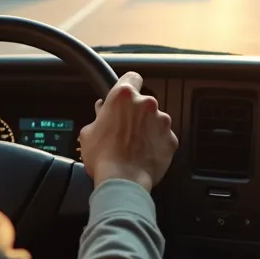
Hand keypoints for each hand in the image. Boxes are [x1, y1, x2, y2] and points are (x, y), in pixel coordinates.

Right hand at [78, 72, 178, 191]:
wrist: (122, 181)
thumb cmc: (103, 157)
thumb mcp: (88, 132)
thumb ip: (98, 116)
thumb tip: (101, 110)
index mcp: (124, 96)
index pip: (132, 77)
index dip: (128, 85)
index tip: (126, 94)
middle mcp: (146, 104)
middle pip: (144, 102)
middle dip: (136, 113)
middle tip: (124, 129)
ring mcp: (162, 121)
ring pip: (155, 119)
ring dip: (147, 128)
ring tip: (134, 145)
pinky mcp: (171, 139)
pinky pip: (164, 137)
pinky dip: (157, 143)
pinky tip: (145, 154)